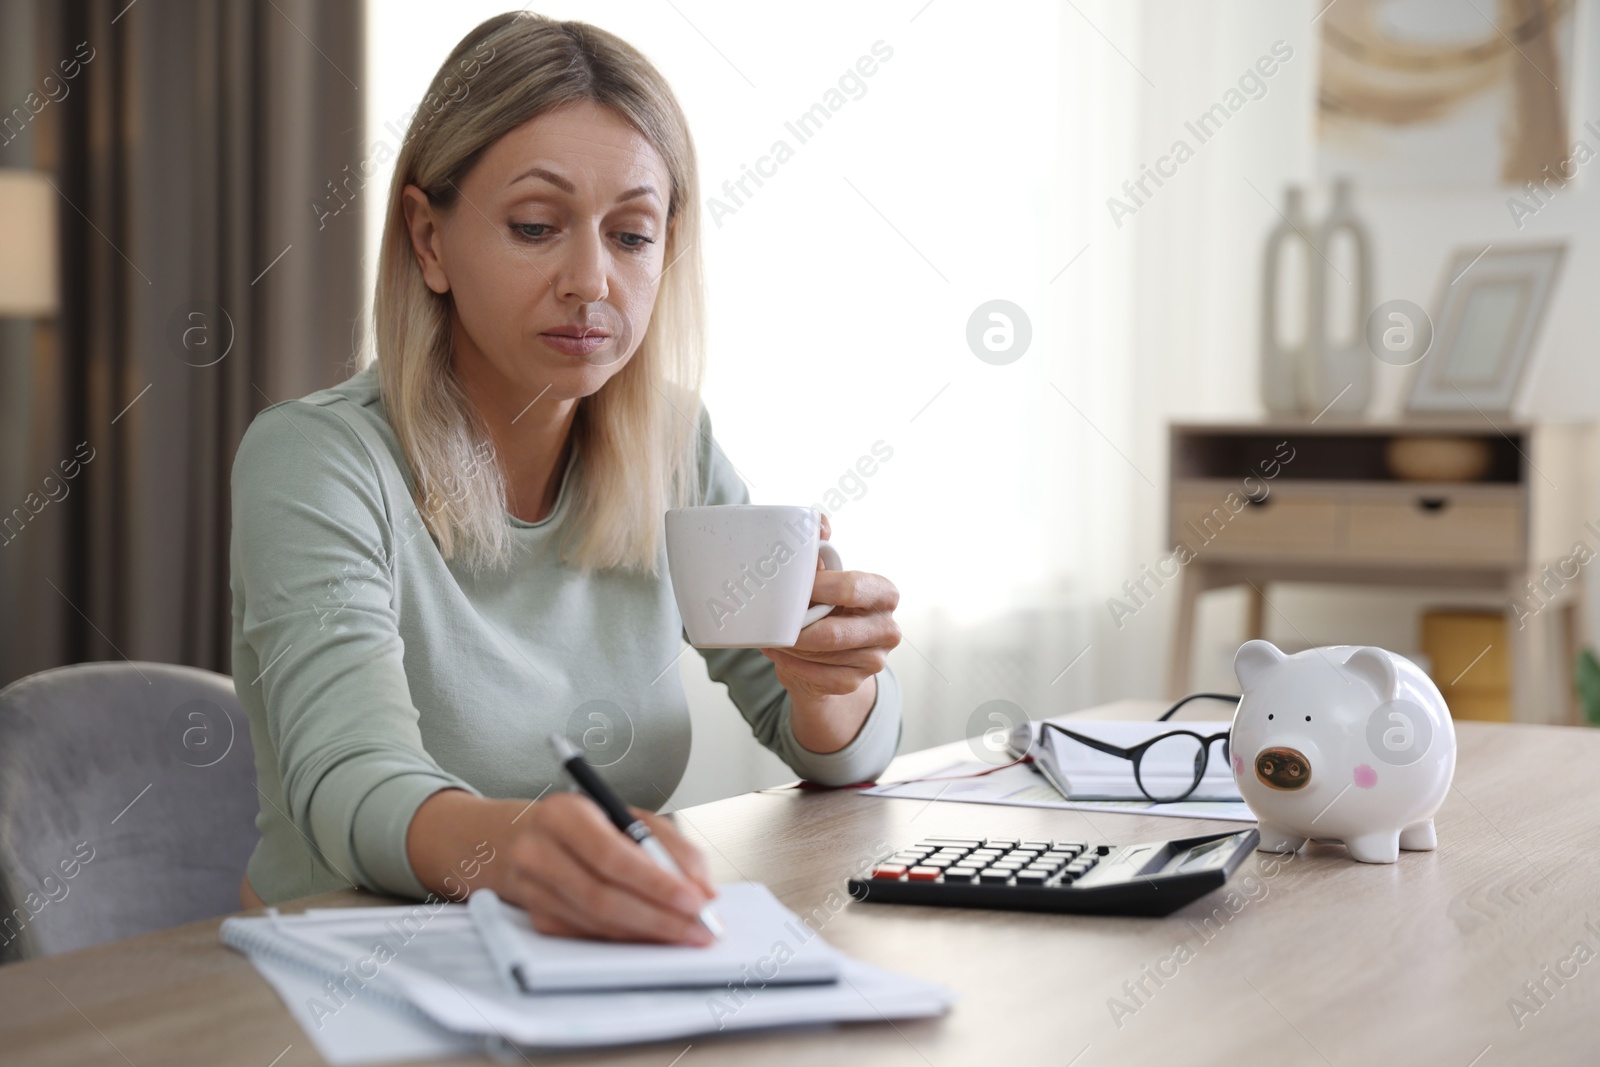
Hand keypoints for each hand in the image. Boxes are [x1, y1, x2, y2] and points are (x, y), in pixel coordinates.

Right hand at [496, 792, 716, 944]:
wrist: (512, 838)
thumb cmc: (581, 824)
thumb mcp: (626, 816)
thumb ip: (671, 846)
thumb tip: (704, 889)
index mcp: (563, 815)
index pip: (612, 856)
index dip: (656, 883)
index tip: (695, 900)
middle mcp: (539, 852)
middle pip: (603, 897)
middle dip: (660, 918)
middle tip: (699, 928)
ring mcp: (532, 889)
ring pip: (597, 922)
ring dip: (648, 933)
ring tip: (686, 935)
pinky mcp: (536, 918)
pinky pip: (590, 935)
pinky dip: (627, 939)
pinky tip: (653, 937)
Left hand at [760, 512, 900, 702]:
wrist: (827, 652)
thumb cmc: (825, 605)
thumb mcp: (824, 578)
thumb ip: (821, 551)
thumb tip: (820, 525)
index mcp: (884, 593)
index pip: (852, 588)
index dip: (817, 587)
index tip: (792, 588)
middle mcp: (887, 628)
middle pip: (834, 632)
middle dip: (798, 627)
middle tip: (775, 621)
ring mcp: (875, 660)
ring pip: (820, 655)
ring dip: (789, 646)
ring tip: (772, 634)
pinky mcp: (854, 683)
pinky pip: (816, 675)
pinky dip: (791, 664)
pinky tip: (780, 653)